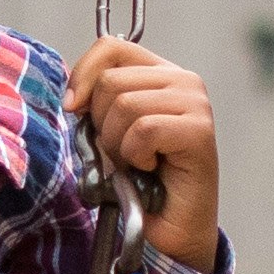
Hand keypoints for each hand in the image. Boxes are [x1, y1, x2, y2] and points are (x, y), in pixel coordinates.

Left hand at [73, 36, 221, 268]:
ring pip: (125, 105)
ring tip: (138, 162)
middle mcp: (183, 80)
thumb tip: (73, 97)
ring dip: (118, 144)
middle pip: (111, 81)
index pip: (111, 47)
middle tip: (122, 151)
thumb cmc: (140, 180)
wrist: (171, 227)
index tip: (74, 108)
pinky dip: (135, 156)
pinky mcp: (200, 130)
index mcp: (160, 74)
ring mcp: (195, 103)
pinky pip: (144, 130)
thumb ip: (94, 103)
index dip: (83, 75)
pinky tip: (151, 169)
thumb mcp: (107, 132)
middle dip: (102, 123)